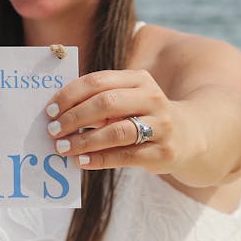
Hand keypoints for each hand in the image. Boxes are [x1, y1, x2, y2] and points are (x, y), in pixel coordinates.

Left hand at [44, 69, 182, 172]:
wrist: (190, 134)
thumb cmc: (142, 114)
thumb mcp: (127, 98)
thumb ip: (98, 99)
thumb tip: (56, 113)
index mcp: (138, 79)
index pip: (97, 81)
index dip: (70, 95)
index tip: (49, 110)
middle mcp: (153, 98)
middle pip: (106, 104)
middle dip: (74, 117)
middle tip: (53, 130)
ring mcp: (161, 125)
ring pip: (116, 132)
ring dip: (84, 140)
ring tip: (62, 148)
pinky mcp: (164, 152)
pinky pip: (125, 156)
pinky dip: (99, 159)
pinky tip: (81, 161)